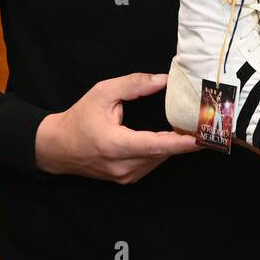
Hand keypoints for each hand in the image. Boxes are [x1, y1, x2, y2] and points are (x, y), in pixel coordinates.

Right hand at [35, 72, 201, 182]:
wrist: (56, 148)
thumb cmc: (78, 119)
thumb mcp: (102, 93)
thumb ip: (133, 85)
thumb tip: (162, 80)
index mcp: (115, 145)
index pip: (156, 145)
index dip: (182, 143)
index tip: (202, 138)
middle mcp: (122, 166)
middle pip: (162, 152)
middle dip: (182, 139)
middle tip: (202, 123)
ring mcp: (124, 176)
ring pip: (159, 159)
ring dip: (172, 145)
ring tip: (186, 128)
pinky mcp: (126, 179)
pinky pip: (151, 164)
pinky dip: (160, 151)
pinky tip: (165, 138)